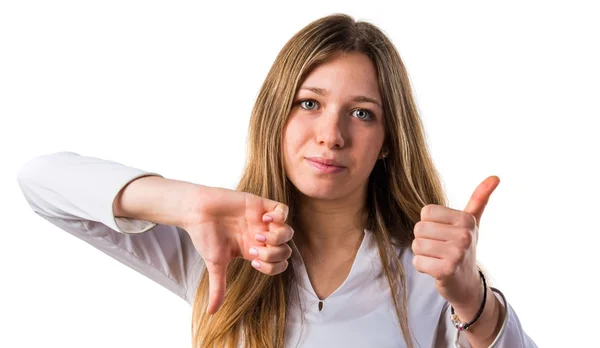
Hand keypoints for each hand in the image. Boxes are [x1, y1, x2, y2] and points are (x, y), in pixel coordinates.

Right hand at [182, 186, 293, 313]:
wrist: (197, 211)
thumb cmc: (205, 235)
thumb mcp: (215, 264)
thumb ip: (218, 287)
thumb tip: (211, 314)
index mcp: (254, 250)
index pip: (278, 264)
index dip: (272, 267)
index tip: (253, 261)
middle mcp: (261, 236)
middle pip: (286, 249)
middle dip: (273, 253)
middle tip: (253, 247)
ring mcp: (263, 220)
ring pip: (288, 231)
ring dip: (277, 236)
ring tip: (257, 233)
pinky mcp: (261, 204)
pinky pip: (283, 209)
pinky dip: (279, 216)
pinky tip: (263, 218)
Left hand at [412, 176, 499, 306]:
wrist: (467, 283)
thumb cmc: (463, 247)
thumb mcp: (472, 222)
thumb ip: (479, 199)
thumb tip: (495, 176)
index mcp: (466, 219)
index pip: (426, 212)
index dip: (429, 224)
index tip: (443, 234)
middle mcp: (464, 235)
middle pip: (419, 228)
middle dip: (424, 240)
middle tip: (440, 248)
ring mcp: (456, 253)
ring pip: (416, 245)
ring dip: (422, 254)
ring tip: (438, 258)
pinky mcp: (446, 270)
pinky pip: (417, 262)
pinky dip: (423, 267)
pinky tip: (436, 269)